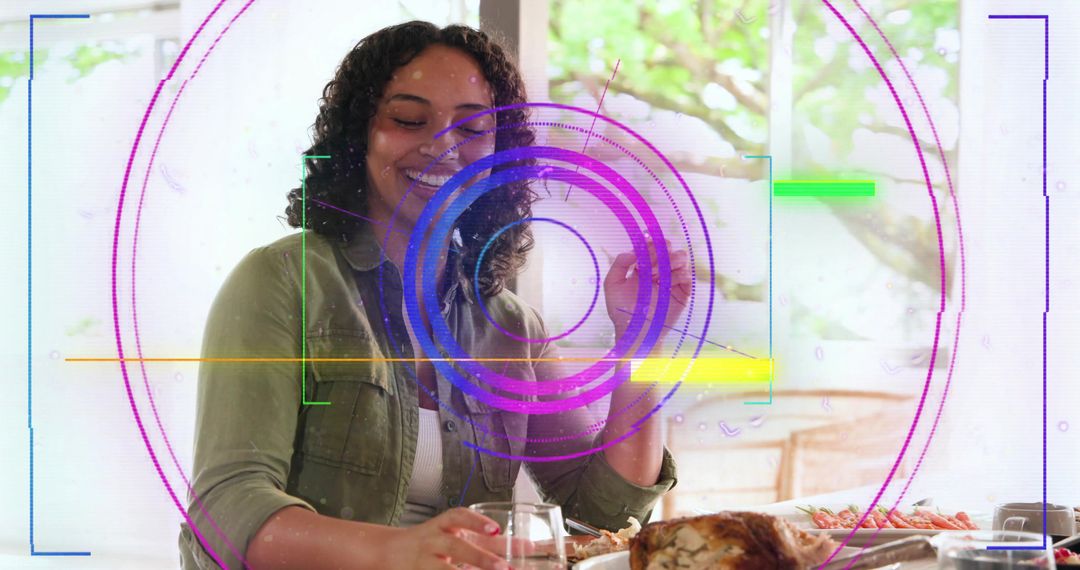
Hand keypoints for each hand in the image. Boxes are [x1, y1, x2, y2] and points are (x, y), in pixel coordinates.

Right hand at [381, 508, 528, 569]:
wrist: (387, 551)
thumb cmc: (429, 544)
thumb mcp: (454, 535)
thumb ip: (484, 542)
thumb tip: (526, 548)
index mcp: (444, 527)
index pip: (461, 519)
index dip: (478, 523)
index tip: (497, 530)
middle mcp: (433, 542)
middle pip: (456, 547)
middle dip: (481, 558)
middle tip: (505, 567)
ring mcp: (425, 561)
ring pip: (444, 569)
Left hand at [603, 239, 691, 340]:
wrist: (635, 331)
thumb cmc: (621, 310)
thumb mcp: (612, 284)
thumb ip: (619, 263)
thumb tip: (633, 250)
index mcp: (643, 266)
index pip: (652, 245)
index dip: (649, 243)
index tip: (643, 250)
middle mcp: (659, 270)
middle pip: (669, 247)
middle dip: (660, 250)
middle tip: (649, 264)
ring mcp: (672, 280)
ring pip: (681, 257)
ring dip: (669, 261)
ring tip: (654, 276)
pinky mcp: (682, 292)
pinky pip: (686, 274)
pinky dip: (677, 274)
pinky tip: (664, 284)